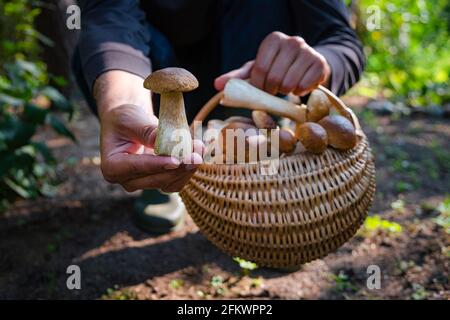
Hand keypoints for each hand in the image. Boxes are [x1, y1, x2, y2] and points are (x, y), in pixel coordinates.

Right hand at [99, 104, 202, 192]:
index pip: (138, 167)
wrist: (129, 122)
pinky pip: (176, 181)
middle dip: (179, 167)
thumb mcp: (131, 119)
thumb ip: (147, 132)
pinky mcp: (158, 181)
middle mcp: (127, 180)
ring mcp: (144, 183)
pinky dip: (188, 168)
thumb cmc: (125, 118)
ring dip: (187, 169)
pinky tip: (198, 153)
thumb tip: (168, 143)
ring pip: (169, 183)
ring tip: (200, 149)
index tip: (176, 161)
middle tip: (196, 153)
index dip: (158, 165)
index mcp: (112, 167)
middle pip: (156, 179)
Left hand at [215, 31, 330, 95]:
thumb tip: (217, 85)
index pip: (258, 69)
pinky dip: (300, 92)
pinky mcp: (320, 64)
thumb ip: (238, 77)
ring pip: (289, 84)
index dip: (258, 85)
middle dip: (272, 89)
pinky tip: (299, 86)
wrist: (308, 65)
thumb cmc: (278, 68)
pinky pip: (305, 86)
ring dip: (285, 92)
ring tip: (286, 86)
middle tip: (275, 89)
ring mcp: (308, 51)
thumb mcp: (257, 70)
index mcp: (273, 40)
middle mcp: (292, 41)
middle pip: (274, 78)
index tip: (261, 87)